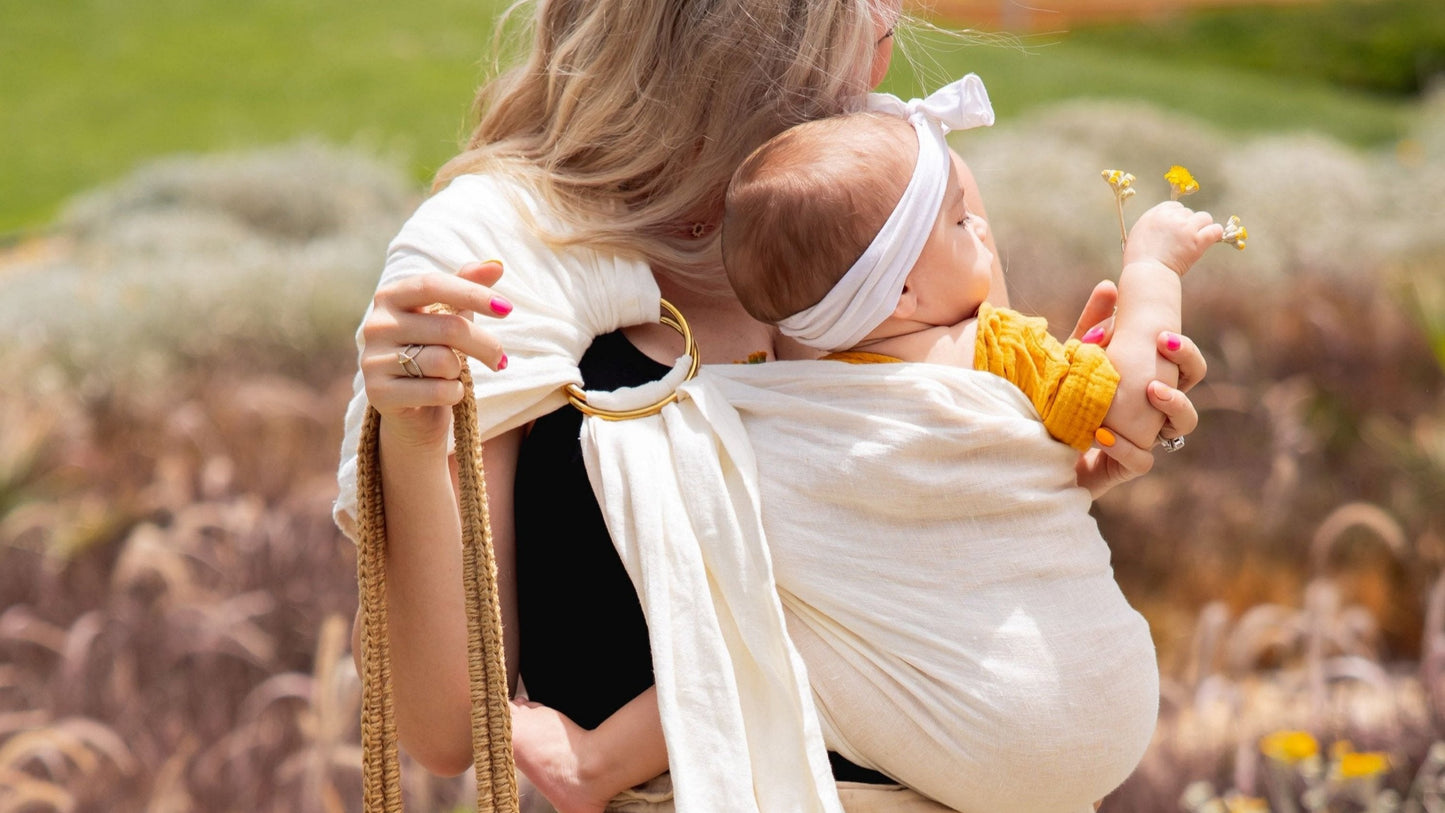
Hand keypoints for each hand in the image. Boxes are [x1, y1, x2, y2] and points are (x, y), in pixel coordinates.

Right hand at [359, 260, 509, 447]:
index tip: (507, 308)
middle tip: (501, 359)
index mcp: (391, 297)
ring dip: (460, 372)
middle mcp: (376, 324)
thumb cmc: (432, 351)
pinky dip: (453, 394)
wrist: (410, 406)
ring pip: (443, 361)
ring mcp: (373, 359)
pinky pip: (436, 391)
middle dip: (484, 345)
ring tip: (452, 375)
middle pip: (448, 328)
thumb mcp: (449, 315)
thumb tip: (497, 265)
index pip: (433, 285)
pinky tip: (446, 393)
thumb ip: (467, 286)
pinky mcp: (379, 393)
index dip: (472, 293)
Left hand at [1069, 281, 1206, 497]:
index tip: (1163, 336)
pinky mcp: (1124, 468)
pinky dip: (1127, 448)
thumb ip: (1091, 327)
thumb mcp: (1072, 358)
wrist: (1033, 442)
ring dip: (1173, 407)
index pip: (1186, 366)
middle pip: (1194, 388)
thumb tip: (1109, 286)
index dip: (1185, 352)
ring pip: (1180, 429)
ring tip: (1151, 390)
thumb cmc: (1058, 396)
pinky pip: (1143, 460)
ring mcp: (1145, 440)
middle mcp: (1154, 414)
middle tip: (1164, 350)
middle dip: (1186, 373)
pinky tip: (1104, 434)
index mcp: (1150, 384)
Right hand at [1122, 201, 1224, 276]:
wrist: (1146, 273)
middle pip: (1189, 213)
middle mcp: (1171, 216)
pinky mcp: (1197, 240)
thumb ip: (1152, 225)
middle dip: (1188, 224)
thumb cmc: (1139, 260)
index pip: (1175, 206)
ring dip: (1202, 227)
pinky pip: (1215, 230)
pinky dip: (1215, 234)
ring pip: (1204, 218)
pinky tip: (1211, 240)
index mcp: (1156, 213)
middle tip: (1183, 240)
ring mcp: (1185, 227)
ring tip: (1198, 239)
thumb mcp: (1138, 234)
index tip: (1176, 229)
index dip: (1178, 217)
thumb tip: (1162, 225)